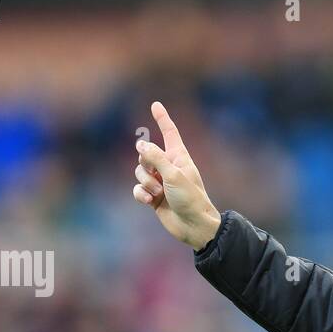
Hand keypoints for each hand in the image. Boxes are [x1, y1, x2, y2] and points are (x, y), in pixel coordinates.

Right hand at [132, 101, 221, 249]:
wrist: (194, 226)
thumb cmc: (190, 198)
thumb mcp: (173, 174)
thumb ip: (156, 157)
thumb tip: (140, 145)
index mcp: (179, 157)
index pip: (169, 133)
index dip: (162, 118)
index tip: (156, 105)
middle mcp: (168, 167)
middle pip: (145, 154)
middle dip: (145, 164)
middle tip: (157, 178)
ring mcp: (160, 182)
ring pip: (139, 172)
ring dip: (145, 183)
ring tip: (158, 194)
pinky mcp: (154, 197)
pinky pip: (138, 189)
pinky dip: (141, 194)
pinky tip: (150, 202)